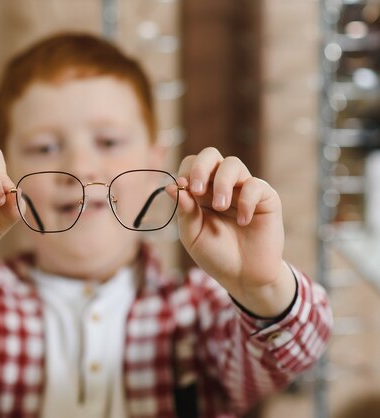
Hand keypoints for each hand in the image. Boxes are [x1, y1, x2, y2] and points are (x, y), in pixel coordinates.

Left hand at [173, 148, 293, 314]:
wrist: (244, 277)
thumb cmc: (216, 255)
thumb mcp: (193, 236)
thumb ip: (184, 212)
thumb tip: (172, 187)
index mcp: (200, 192)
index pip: (190, 165)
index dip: (185, 172)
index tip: (182, 189)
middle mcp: (221, 185)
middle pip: (210, 155)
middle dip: (201, 167)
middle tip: (197, 190)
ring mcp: (243, 189)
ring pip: (233, 164)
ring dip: (222, 183)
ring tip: (220, 207)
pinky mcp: (265, 198)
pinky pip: (255, 185)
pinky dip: (246, 201)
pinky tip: (243, 221)